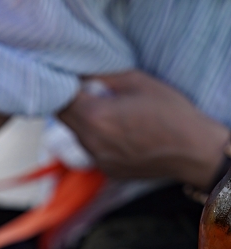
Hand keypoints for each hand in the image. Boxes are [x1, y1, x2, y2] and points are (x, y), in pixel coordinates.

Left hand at [58, 70, 228, 188]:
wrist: (193, 150)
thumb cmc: (170, 111)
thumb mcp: (137, 81)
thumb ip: (101, 76)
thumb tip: (78, 72)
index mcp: (95, 116)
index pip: (60, 100)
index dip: (62, 87)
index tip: (71, 79)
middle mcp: (91, 142)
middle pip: (63, 119)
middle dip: (70, 103)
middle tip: (86, 90)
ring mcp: (98, 159)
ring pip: (77, 135)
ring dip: (85, 121)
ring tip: (111, 112)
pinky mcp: (107, 170)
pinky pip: (92, 150)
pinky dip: (99, 138)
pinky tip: (122, 132)